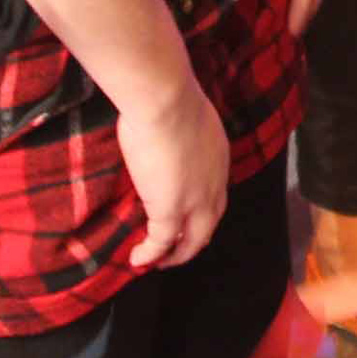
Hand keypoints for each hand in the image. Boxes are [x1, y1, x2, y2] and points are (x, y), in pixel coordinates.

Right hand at [115, 76, 232, 267]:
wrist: (165, 100)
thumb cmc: (168, 96)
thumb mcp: (184, 115)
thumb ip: (180, 131)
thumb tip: (162, 126)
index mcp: (218, 158)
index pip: (215, 194)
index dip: (201, 210)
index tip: (185, 217)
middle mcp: (214, 184)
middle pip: (209, 225)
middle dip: (193, 241)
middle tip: (176, 250)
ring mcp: (195, 200)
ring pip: (191, 241)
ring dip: (175, 254)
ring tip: (159, 261)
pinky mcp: (170, 210)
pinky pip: (161, 242)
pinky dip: (150, 254)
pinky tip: (138, 260)